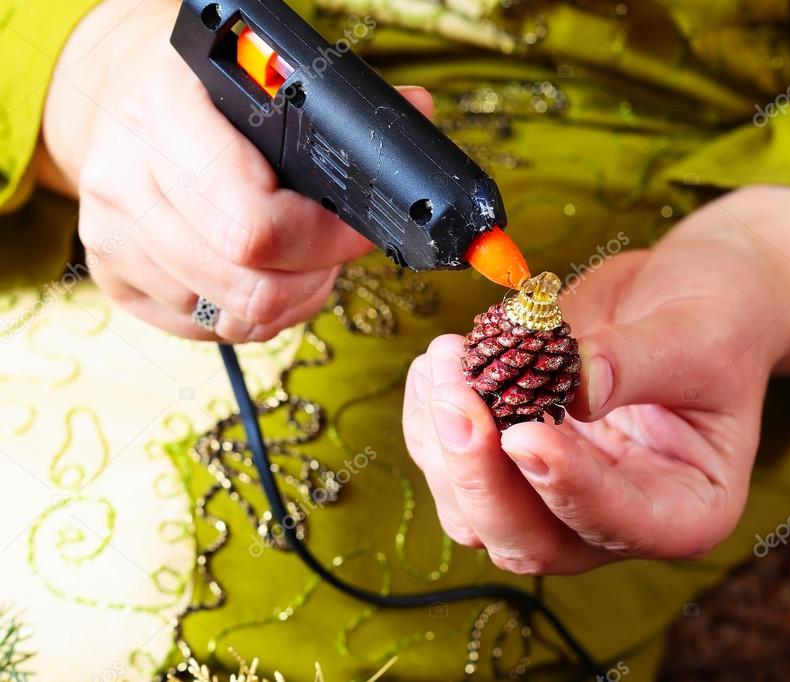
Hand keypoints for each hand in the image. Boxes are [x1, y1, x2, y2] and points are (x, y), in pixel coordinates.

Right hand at [41, 0, 432, 341]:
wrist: (118, 96)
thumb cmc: (205, 92)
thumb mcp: (263, 76)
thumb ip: (340, 108)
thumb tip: (418, 110)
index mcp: (167, 115)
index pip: (257, 225)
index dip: (325, 239)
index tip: (357, 229)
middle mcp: (125, 180)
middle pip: (250, 284)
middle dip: (314, 276)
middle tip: (332, 252)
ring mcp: (113, 237)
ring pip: (234, 317)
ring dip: (290, 300)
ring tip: (301, 262)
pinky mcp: (114, 280)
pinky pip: (208, 332)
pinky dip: (253, 317)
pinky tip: (263, 277)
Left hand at [403, 185, 789, 573]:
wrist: (689, 298)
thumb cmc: (716, 321)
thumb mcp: (699, 336)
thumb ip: (636, 364)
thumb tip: (575, 386)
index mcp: (686, 508)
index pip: (620, 523)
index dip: (566, 486)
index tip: (524, 432)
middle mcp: (617, 520)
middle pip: (531, 540)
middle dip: (481, 474)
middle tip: (455, 394)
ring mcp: (559, 498)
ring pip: (477, 514)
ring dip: (445, 445)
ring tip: (443, 360)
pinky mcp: (516, 466)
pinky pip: (453, 468)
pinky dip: (431, 422)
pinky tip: (436, 366)